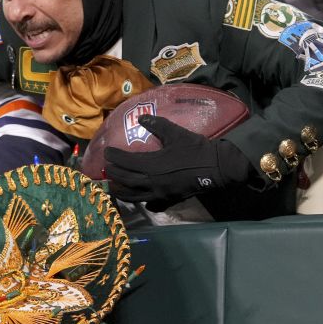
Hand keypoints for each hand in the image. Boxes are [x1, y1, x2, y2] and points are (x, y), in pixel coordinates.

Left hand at [104, 115, 255, 210]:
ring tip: (113, 187)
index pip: (125, 162)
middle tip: (106, 169)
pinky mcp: (168, 201)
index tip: (107, 152)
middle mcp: (151, 182)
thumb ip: (156, 125)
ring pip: (134, 196)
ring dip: (121, 192)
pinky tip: (140, 199)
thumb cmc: (195, 148)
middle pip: (125, 181)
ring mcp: (159, 194)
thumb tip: (141, 118)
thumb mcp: (175, 133)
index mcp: (151, 164)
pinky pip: (151, 205)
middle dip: (113, 174)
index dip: (114, 157)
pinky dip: (142, 202)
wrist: (216, 167)